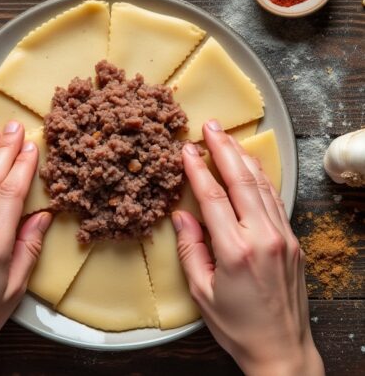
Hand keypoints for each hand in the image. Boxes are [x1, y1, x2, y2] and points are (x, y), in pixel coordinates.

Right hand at [172, 120, 323, 375]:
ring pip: (261, 185)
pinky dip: (260, 177)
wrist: (282, 350)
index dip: (197, 170)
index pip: (213, 198)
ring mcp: (282, 236)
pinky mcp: (292, 240)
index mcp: (236, 251)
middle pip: (241, 181)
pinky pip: (274, 199)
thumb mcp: (202, 292)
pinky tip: (250, 164)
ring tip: (228, 137)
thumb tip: (182, 214)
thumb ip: (191, 248)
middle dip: (223, 149)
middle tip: (211, 126)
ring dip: (242, 157)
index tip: (187, 150)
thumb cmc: (237, 326)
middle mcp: (263, 237)